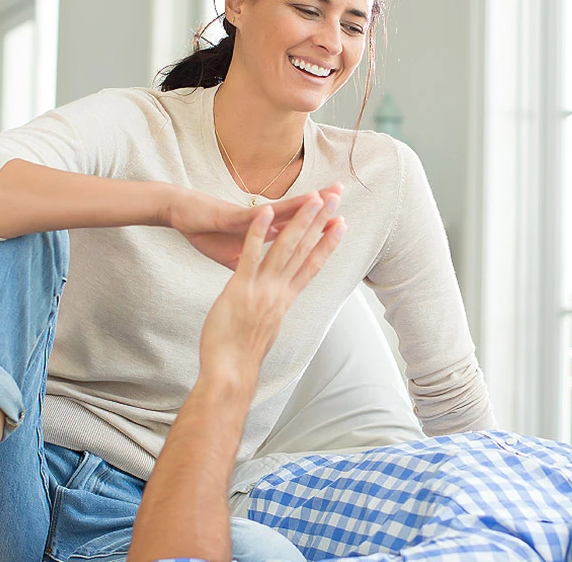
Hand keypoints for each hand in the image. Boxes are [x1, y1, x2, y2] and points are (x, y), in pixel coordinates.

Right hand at [165, 184, 343, 268]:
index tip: (340, 223)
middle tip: (342, 194)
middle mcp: (260, 223)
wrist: (178, 212)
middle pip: (295, 216)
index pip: (297, 231)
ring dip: (299, 204)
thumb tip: (264, 271)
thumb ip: (251, 261)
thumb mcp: (231, 254)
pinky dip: (259, 217)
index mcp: (263, 233)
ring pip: (277, 211)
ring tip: (322, 195)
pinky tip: (272, 210)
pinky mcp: (227, 218)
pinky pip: (246, 219)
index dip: (319, 228)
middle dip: (320, 208)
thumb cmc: (203, 230)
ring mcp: (246, 219)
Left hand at [198, 191, 344, 379]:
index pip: (312, 266)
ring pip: (285, 249)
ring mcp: (262, 289)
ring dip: (301, 221)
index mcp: (285, 300)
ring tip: (314, 198)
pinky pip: (251, 255)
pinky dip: (259, 232)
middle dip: (321, 222)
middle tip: (336, 199)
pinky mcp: (240, 288)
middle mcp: (279, 292)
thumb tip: (275, 309)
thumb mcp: (264, 329)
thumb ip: (272, 312)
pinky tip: (265, 211)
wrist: (230, 372)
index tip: (342, 224)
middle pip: (304, 250)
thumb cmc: (241, 355)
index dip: (328, 243)